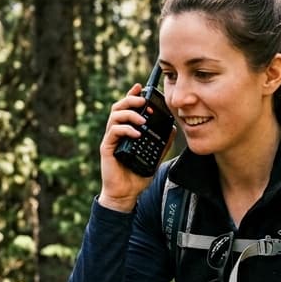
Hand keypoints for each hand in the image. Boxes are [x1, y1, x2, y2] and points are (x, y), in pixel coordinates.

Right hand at [97, 83, 155, 211]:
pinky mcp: (107, 149)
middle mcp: (117, 132)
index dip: (132, 95)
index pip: (127, 108)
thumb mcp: (154, 157)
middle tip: (143, 101)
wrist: (126, 194)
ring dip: (129, 114)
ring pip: (114, 117)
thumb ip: (162, 143)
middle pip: (118, 107)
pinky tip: (136, 133)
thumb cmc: (137, 175)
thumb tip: (173, 129)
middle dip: (130, 100)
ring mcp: (111, 140)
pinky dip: (125, 129)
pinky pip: (113, 133)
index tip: (141, 87)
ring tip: (142, 118)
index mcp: (126, 131)